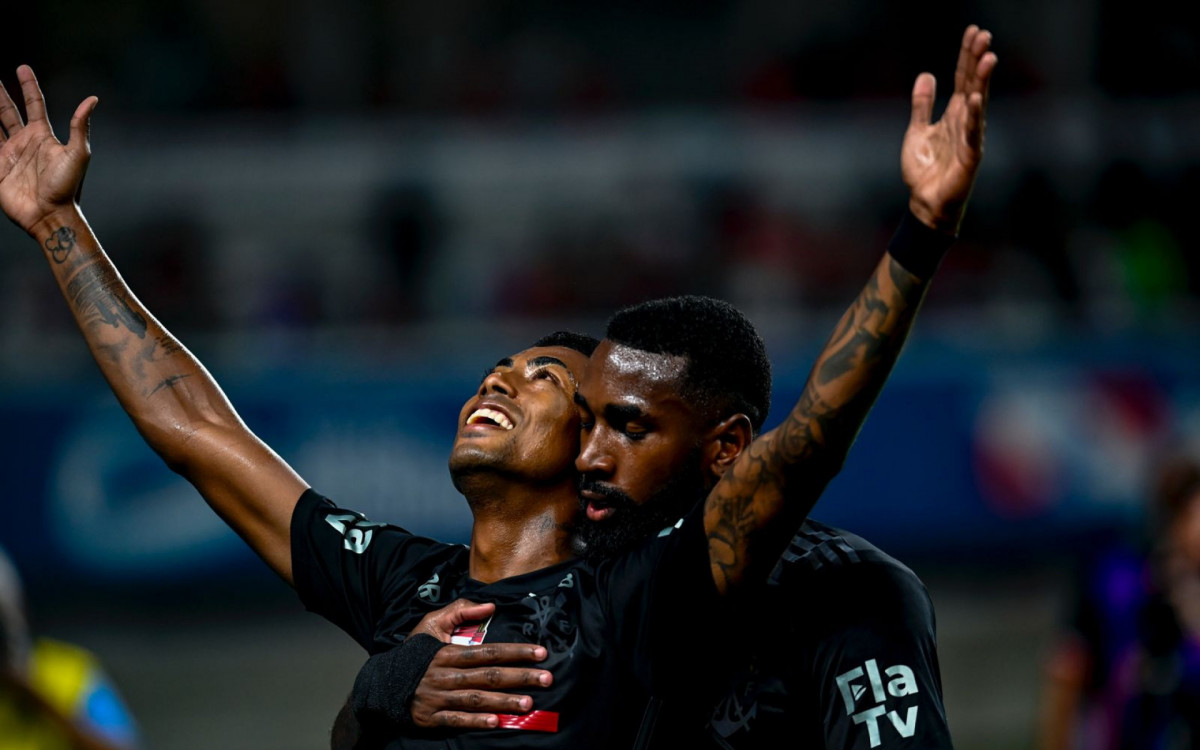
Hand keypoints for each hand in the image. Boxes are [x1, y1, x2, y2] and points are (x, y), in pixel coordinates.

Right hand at [0, 66, 96, 232]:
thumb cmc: (68, 187)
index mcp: (43, 136)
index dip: (29, 86)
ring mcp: (9, 154)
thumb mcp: (78, 153)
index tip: (22, 67)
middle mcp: (25, 142)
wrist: (50, 215)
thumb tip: (92, 99)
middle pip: (8, 112)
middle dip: (1, 95)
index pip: (34, 104)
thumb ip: (80, 125)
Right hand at [408, 599, 552, 729]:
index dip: (516, 652)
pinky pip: (456, 720)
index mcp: (449, 652)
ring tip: (529, 703)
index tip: (541, 653)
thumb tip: (490, 606)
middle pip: (488, 676)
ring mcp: (439, 697)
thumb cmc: (413, 653)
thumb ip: (460, 610)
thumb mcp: (432, 624)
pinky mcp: (431, 718)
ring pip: (476, 699)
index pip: (489, 651)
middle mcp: (446, 675)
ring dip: (504, 701)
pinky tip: (496, 722)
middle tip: (547, 679)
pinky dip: (476, 721)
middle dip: (520, 677)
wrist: (382, 683)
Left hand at [902, 25, 997, 233]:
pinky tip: (976, 100)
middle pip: (974, 84)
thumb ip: (922, 105)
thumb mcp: (917, 131)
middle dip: (977, 60)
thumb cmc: (925, 171)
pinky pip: (972, 134)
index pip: (963, 79)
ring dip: (982, 81)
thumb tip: (927, 75)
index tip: (973, 31)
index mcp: (955, 114)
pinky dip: (974, 117)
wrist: (925, 204)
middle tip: (984, 34)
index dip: (966, 56)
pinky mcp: (970, 158)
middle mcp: (966, 122)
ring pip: (978, 104)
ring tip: (988, 57)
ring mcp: (970, 138)